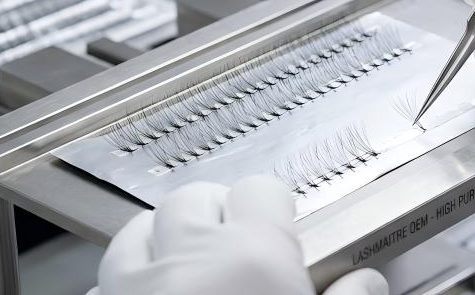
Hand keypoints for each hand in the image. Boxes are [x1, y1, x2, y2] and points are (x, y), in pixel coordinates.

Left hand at [86, 176, 386, 294]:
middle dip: (215, 213)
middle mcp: (188, 258)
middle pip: (193, 198)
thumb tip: (365, 284)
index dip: (273, 206)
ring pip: (139, 229)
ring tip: (187, 264)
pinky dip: (127, 279)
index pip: (260, 190)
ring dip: (163, 237)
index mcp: (253, 257)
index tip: (282, 227)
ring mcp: (136, 286)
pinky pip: (108, 277)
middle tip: (236, 245)